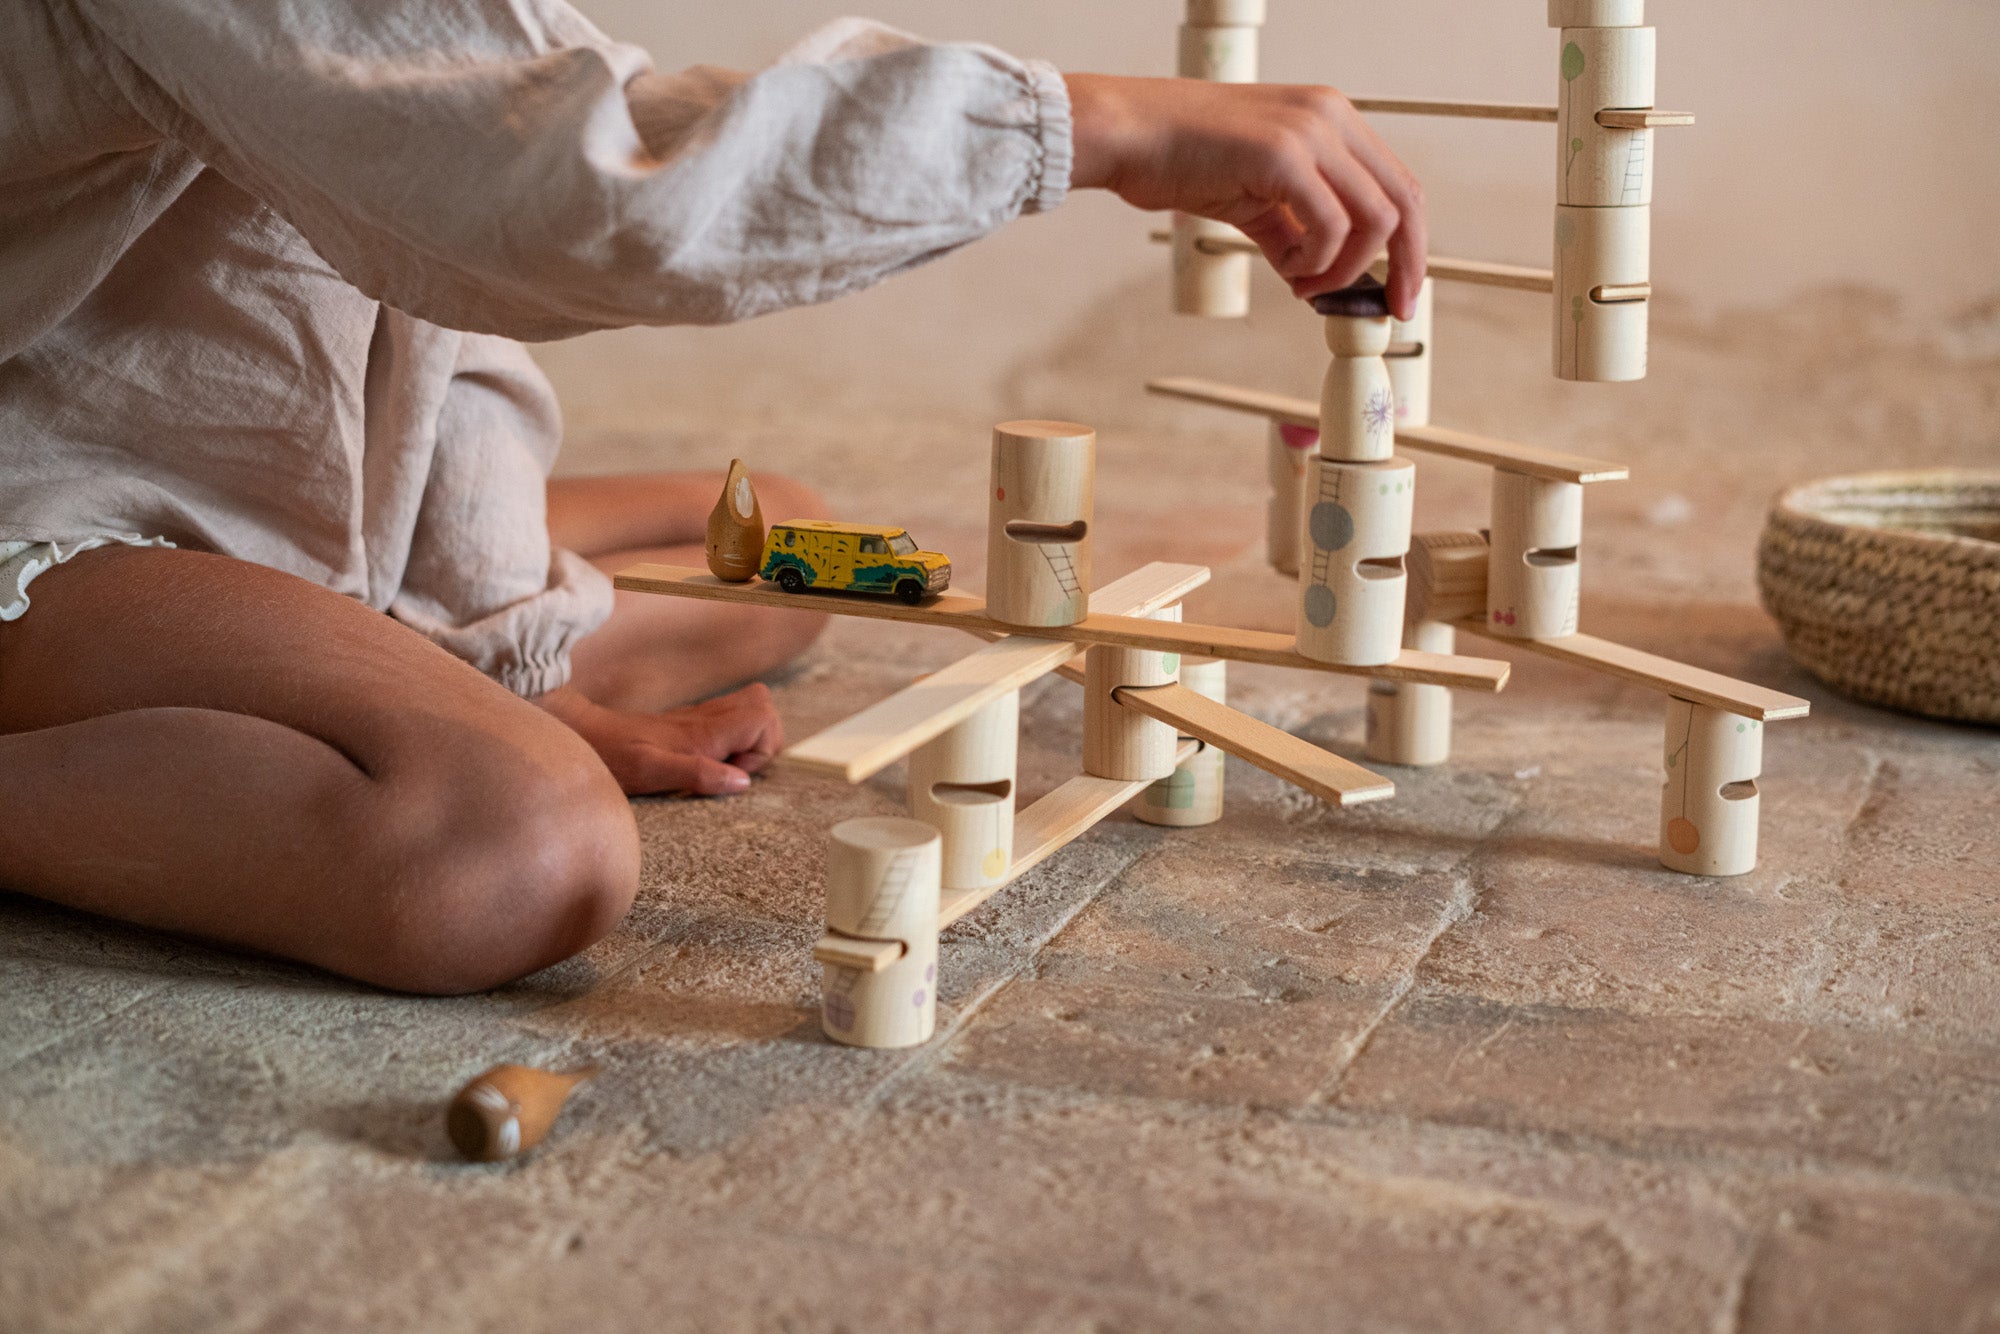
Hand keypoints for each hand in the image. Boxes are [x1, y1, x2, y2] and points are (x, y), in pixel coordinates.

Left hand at [535, 683, 782, 796]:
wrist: (583, 735)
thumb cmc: (614, 756)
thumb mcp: (651, 772)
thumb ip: (699, 774)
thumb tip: (742, 782)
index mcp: (703, 731)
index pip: (763, 717)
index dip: (761, 749)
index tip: (733, 771)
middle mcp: (706, 720)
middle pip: (763, 706)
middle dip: (764, 742)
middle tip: (734, 768)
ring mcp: (700, 720)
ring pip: (751, 709)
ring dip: (750, 742)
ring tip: (724, 766)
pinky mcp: (690, 726)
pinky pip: (730, 721)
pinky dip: (733, 742)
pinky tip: (709, 762)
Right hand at [1064, 74, 1426, 317]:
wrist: (1126, 135)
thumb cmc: (1179, 158)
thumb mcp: (1254, 195)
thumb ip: (1293, 228)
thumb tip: (1318, 278)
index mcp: (1330, 117)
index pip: (1397, 185)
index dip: (1409, 245)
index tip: (1399, 291)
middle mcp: (1329, 115)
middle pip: (1404, 201)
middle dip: (1405, 265)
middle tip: (1391, 310)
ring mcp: (1309, 131)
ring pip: (1375, 219)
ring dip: (1346, 269)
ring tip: (1306, 286)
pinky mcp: (1281, 154)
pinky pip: (1330, 228)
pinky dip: (1316, 263)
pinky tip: (1286, 270)